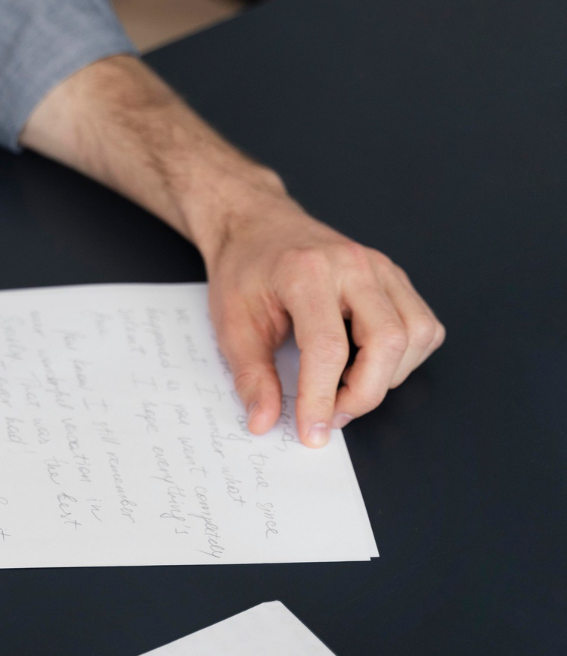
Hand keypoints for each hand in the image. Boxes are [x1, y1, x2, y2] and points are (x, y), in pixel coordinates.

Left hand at [205, 197, 443, 446]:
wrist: (255, 224)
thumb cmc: (243, 269)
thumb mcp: (231, 324)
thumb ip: (251, 375)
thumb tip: (265, 421)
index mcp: (305, 273)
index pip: (327, 348)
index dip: (322, 398)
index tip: (311, 431)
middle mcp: (352, 265)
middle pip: (387, 341)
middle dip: (364, 393)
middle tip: (331, 415)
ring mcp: (380, 267)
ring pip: (417, 334)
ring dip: (389, 376)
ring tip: (346, 388)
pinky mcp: (394, 276)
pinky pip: (423, 325)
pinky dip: (405, 356)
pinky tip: (368, 363)